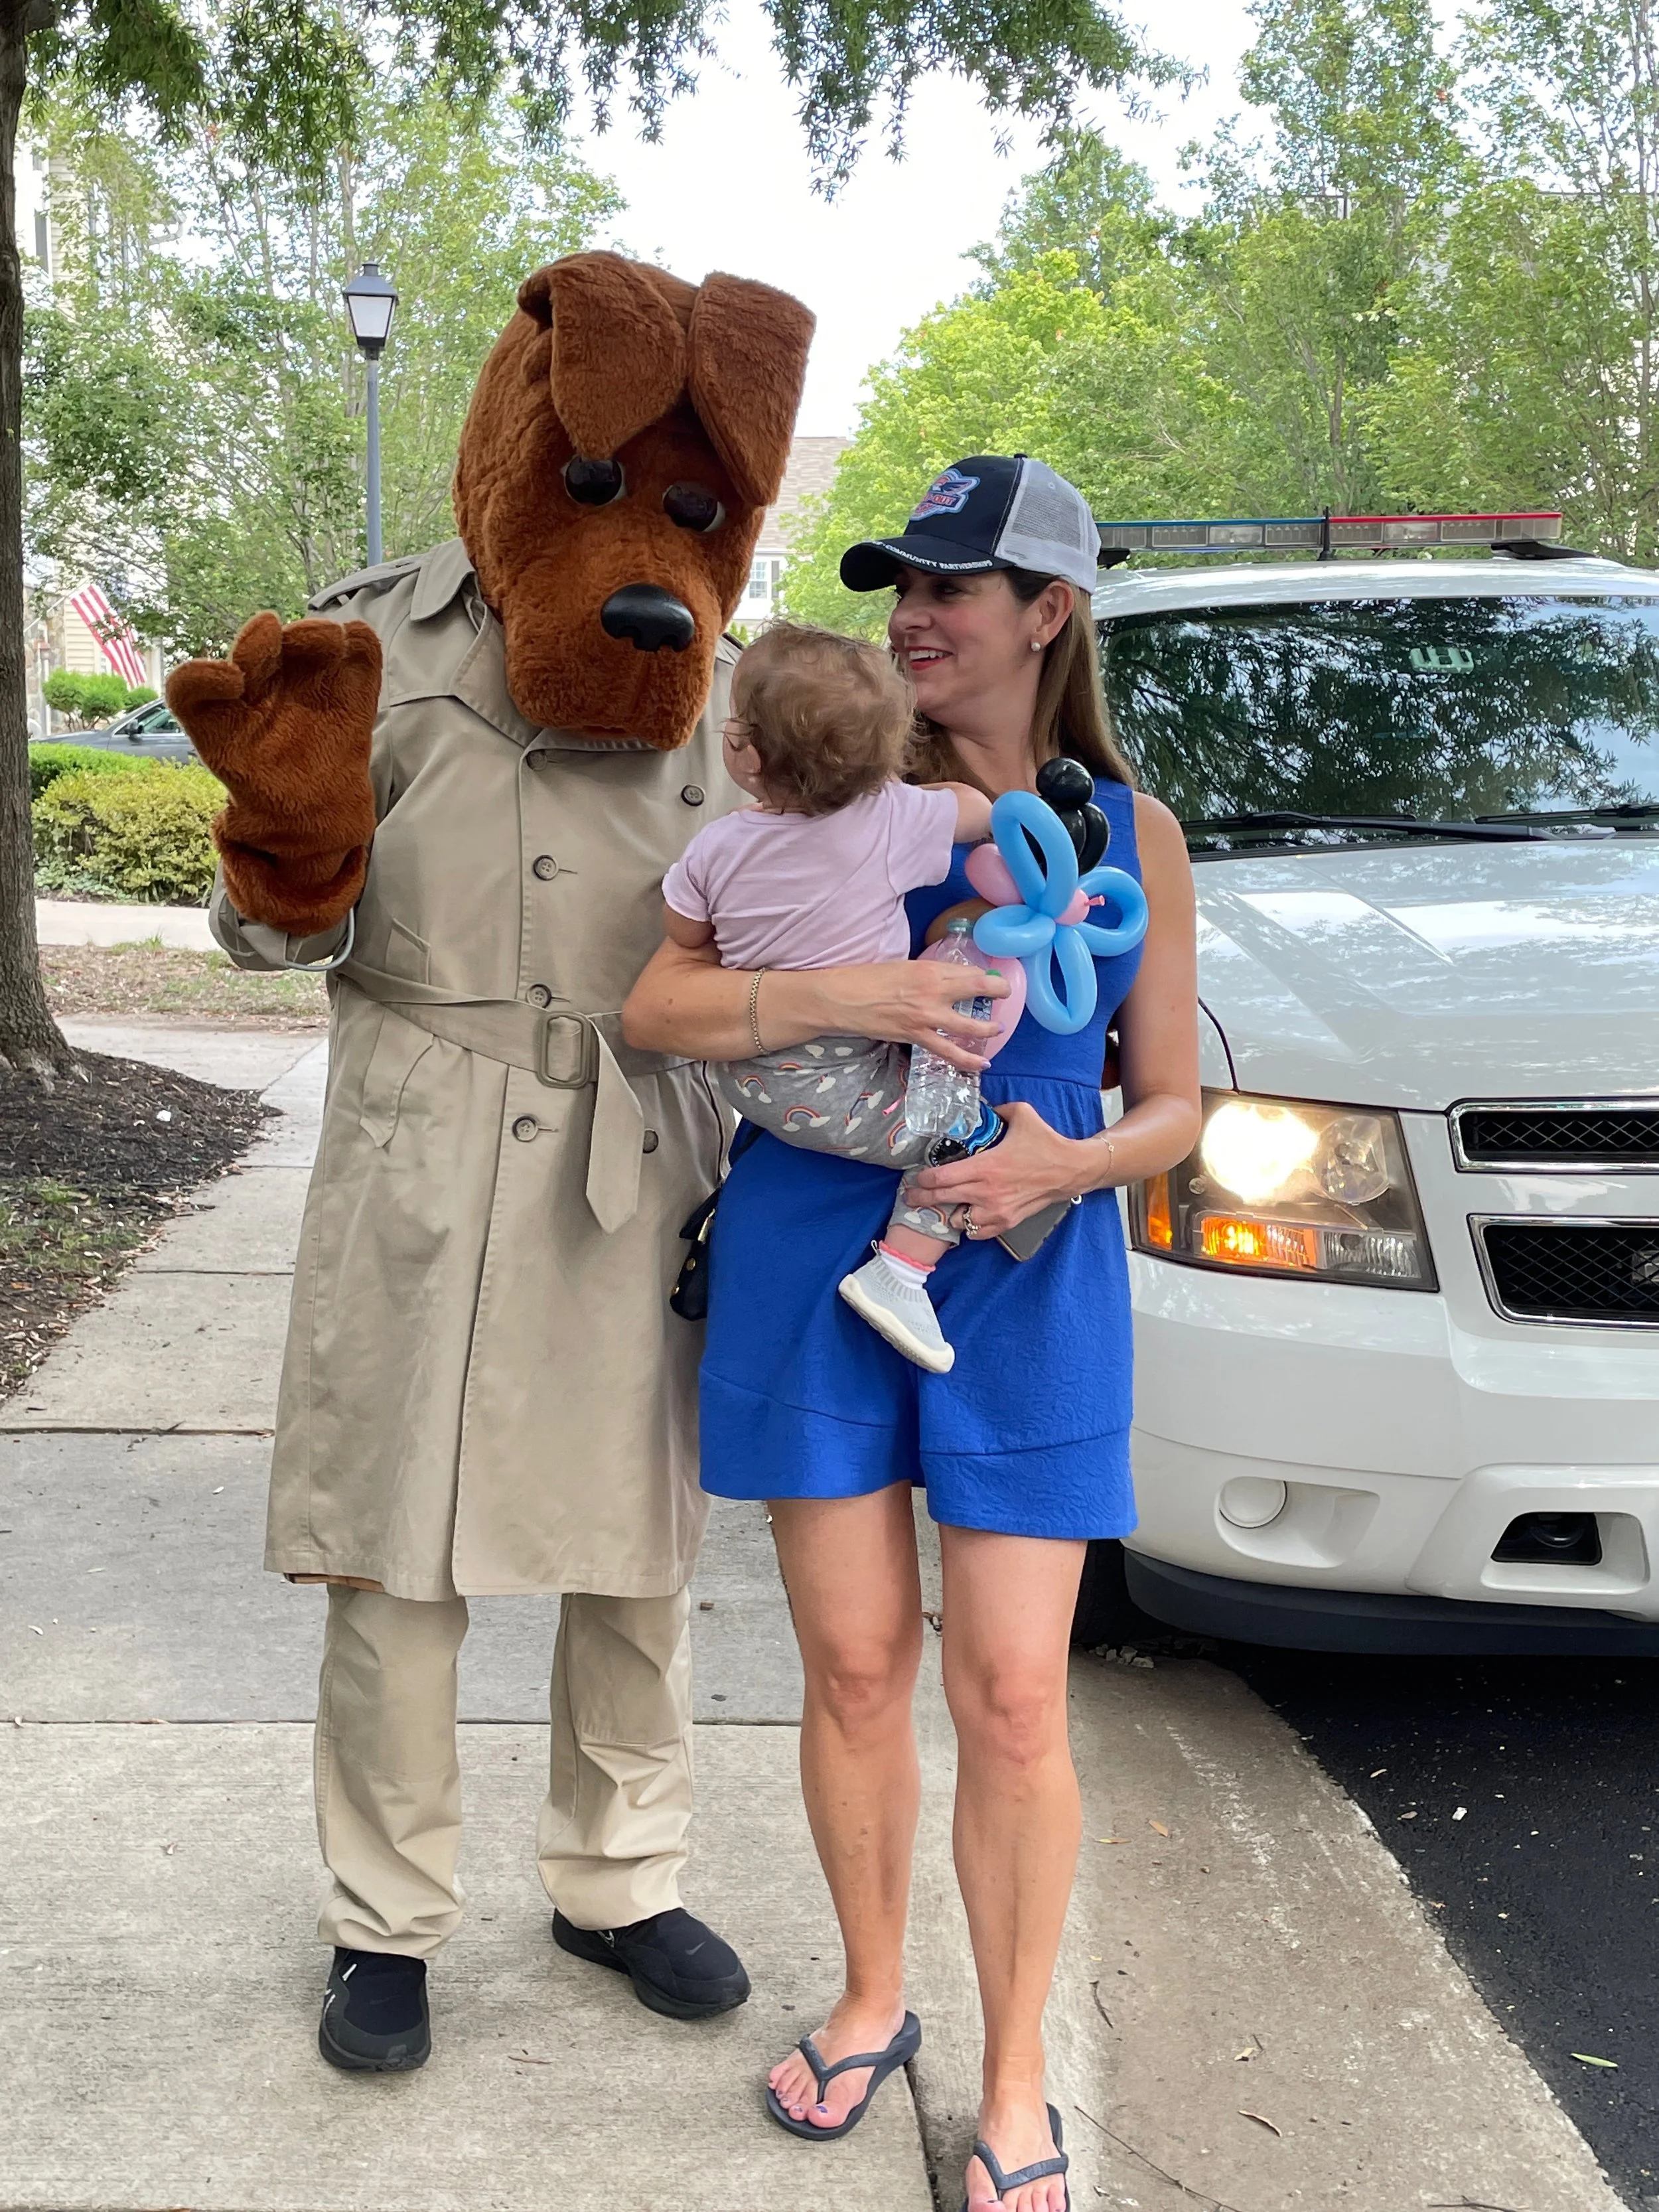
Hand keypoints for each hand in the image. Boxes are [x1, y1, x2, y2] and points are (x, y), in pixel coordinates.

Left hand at [167, 612, 380, 936]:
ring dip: (311, 635)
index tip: (227, 682)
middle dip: (261, 643)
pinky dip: (355, 642)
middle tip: (269, 642)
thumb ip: (238, 830)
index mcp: (224, 722)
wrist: (322, 822)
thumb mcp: (246, 832)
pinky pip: (356, 653)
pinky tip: (352, 644)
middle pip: (256, 649)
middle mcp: (261, 693)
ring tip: (322, 643)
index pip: (192, 690)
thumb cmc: (276, 819)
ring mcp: (306, 686)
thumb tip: (233, 806)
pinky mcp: (350, 689)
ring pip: (305, 641)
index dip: (202, 678)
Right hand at [804, 959, 1008, 1074]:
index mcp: (929, 969)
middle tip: (1003, 996)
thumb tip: (949, 980)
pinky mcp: (916, 1036)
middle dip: (998, 993)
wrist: (842, 998)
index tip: (992, 980)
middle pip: (977, 990)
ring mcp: (926, 1017)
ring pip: (969, 1027)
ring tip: (996, 1030)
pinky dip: (968, 1060)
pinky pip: (949, 1051)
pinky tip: (982, 1063)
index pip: (969, 972)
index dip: (986, 977)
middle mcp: (933, 991)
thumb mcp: (903, 967)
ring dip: (988, 1029)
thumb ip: (928, 974)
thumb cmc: (867, 978)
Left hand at [906, 1100, 1102, 1238]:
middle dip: (921, 1199)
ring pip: (958, 1220)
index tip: (915, 1176)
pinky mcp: (1007, 1222)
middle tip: (910, 1197)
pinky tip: (966, 1216)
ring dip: (948, 1212)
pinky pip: (978, 1232)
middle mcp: (987, 1192)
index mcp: (986, 1167)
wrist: (1071, 1170)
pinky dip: (969, 1226)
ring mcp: (997, 1211)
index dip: (923, 1179)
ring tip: (943, 1205)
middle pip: (942, 1199)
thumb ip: (999, 1109)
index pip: (941, 1178)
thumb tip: (986, 1107)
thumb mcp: (1022, 1114)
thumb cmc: (1045, 1143)